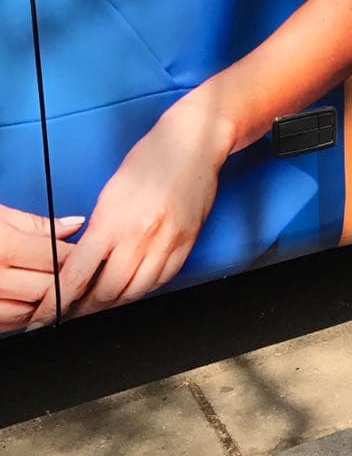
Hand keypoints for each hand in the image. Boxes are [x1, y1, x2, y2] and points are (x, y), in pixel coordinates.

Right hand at [0, 206, 84, 330]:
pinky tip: (31, 309)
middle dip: (70, 286)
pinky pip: (4, 325)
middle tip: (88, 282)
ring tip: (64, 298)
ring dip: (47, 307)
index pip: (56, 259)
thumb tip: (75, 225)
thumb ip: (37, 225)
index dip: (79, 260)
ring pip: (27, 313)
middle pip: (47, 289)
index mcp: (1, 246)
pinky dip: (21, 318)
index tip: (92, 259)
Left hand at [29, 88, 233, 324]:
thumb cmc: (150, 158)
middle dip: (89, 307)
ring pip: (136, 292)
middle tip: (77, 310)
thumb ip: (98, 230)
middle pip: (108, 292)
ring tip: (104, 302)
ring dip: (117, 301)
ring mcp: (167, 242)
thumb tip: (84, 262)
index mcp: (113, 221)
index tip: (52, 313)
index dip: (61, 302)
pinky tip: (135, 286)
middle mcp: (141, 236)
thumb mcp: (111, 192)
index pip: (78, 275)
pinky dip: (145, 288)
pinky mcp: (187, 243)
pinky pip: (163, 280)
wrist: (194, 142)